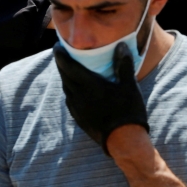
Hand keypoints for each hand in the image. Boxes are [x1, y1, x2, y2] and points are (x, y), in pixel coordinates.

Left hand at [53, 41, 148, 155]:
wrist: (123, 140)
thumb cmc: (128, 111)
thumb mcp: (129, 86)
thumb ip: (123, 65)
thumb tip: (121, 45)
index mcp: (90, 85)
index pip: (69, 66)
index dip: (61, 55)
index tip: (57, 46)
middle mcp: (79, 95)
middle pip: (64, 76)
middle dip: (61, 64)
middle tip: (62, 54)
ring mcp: (77, 108)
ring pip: (66, 88)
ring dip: (65, 77)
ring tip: (69, 70)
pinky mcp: (79, 118)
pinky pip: (69, 100)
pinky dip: (69, 91)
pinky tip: (75, 91)